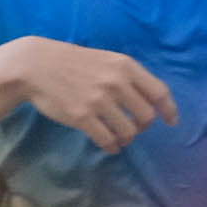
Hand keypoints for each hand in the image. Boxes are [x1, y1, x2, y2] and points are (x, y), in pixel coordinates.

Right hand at [12, 38, 176, 151]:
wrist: (35, 65)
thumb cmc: (72, 62)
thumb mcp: (106, 60)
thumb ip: (127, 76)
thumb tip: (149, 101)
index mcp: (125, 66)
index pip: (159, 92)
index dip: (168, 110)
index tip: (171, 121)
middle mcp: (116, 83)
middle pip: (147, 116)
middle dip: (143, 126)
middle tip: (133, 127)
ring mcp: (99, 101)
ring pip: (129, 131)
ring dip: (126, 138)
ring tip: (118, 136)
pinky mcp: (83, 117)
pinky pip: (108, 140)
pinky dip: (112, 146)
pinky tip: (108, 144)